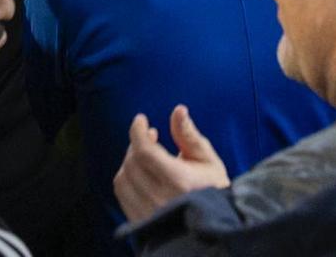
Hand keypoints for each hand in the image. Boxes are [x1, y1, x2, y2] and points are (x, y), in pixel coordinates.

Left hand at [113, 105, 230, 225]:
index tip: (141, 120)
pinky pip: (122, 194)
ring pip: (123, 178)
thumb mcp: (207, 160)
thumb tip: (178, 110)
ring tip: (146, 154)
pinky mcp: (140, 222)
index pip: (145, 151)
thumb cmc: (213, 189)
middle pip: (132, 162)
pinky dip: (127, 177)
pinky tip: (141, 172)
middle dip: (138, 143)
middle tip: (150, 136)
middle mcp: (160, 199)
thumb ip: (188, 135)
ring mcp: (148, 214)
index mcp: (179, 182)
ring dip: (130, 160)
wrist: (213, 226)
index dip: (138, 131)